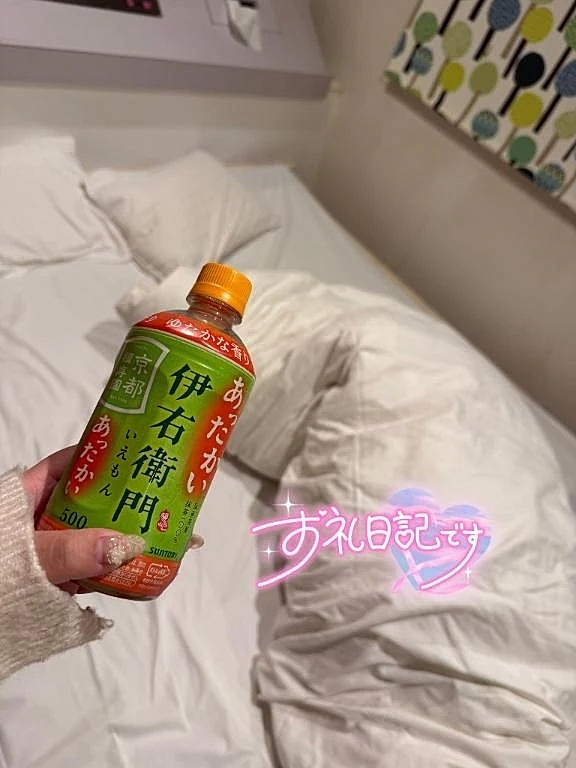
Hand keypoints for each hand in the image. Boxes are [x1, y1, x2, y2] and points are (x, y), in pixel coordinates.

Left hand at [22, 447, 203, 593]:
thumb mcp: (22, 555)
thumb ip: (69, 551)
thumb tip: (127, 544)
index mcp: (26, 496)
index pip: (72, 463)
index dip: (107, 454)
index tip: (143, 453)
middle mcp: (41, 519)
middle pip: (92, 501)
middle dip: (129, 500)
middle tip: (170, 498)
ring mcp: (48, 550)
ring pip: (94, 537)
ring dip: (128, 538)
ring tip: (170, 533)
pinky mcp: (53, 581)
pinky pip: (90, 569)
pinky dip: (114, 570)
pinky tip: (145, 571)